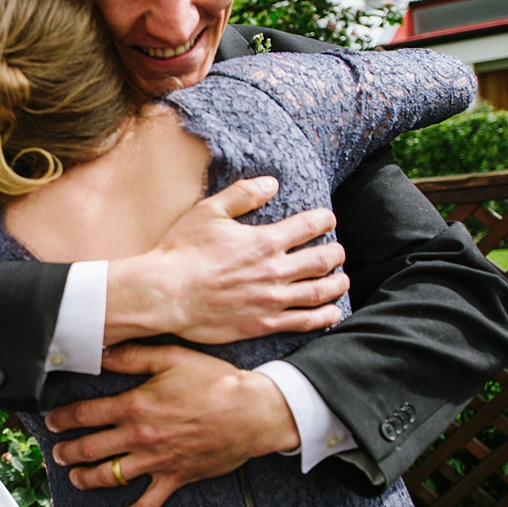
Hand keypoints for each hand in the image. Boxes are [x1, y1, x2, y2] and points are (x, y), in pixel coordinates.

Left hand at [43, 343, 298, 506]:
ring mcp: (156, 461)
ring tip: (75, 478)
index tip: (51, 421)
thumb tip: (101, 352)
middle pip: (90, 448)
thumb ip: (132, 356)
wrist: (253, 412)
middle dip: (68, 451)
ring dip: (87, 478)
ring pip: (110, 476)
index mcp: (135, 405)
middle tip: (57, 453)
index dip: (63, 419)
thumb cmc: (215, 382)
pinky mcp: (175, 478)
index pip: (86, 414)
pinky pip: (149, 504)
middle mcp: (140, 436)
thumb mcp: (171, 357)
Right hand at [105, 176, 348, 345]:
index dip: (324, 220)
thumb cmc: (182, 252)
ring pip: (319, 292)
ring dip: (336, 284)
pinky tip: (332, 312)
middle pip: (322, 260)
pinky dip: (324, 317)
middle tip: (338, 252)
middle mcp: (275, 270)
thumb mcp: (208, 212)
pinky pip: (304, 321)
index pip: (309, 226)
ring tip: (341, 280)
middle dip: (336, 253)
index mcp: (265, 241)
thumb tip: (271, 182)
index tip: (328, 220)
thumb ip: (243, 194)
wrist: (165, 294)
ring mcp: (272, 300)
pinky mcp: (264, 323)